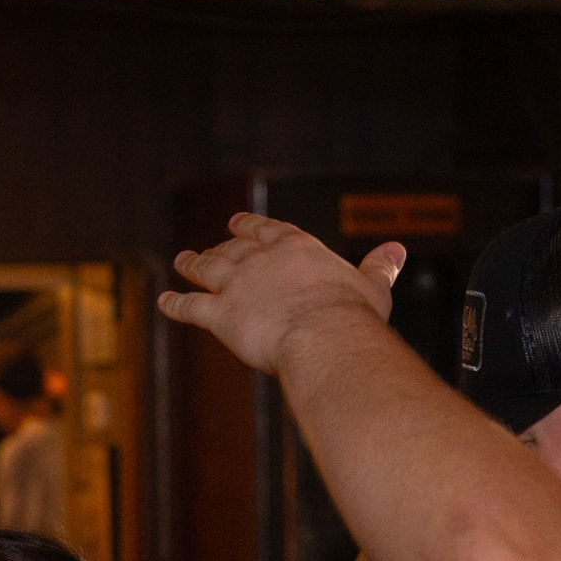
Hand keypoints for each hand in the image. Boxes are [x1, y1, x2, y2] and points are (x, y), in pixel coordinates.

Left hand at [158, 213, 403, 377]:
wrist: (325, 337)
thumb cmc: (354, 317)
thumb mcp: (371, 287)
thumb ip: (379, 267)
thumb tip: (397, 250)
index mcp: (297, 248)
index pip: (269, 231)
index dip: (252, 228)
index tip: (238, 223)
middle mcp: (262, 259)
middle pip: (234, 248)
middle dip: (220, 246)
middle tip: (209, 247)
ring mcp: (238, 285)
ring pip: (208, 269)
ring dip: (192, 264)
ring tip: (182, 261)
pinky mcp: (221, 316)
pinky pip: (191, 307)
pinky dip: (175, 304)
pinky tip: (163, 302)